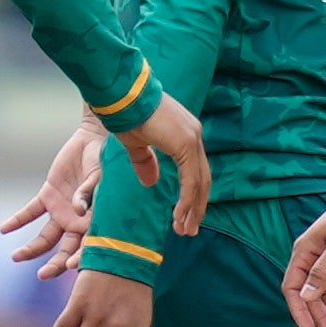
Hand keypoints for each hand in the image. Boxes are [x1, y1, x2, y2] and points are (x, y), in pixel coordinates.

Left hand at [2, 129, 103, 273]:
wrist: (95, 139)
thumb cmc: (106, 160)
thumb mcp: (101, 176)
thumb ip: (90, 192)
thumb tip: (79, 208)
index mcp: (95, 223)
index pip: (88, 247)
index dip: (81, 258)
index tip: (71, 267)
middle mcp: (77, 222)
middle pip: (64, 251)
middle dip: (55, 265)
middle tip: (42, 275)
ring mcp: (61, 211)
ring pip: (45, 238)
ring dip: (31, 249)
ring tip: (15, 257)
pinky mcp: (48, 196)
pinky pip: (30, 212)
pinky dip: (17, 220)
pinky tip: (3, 229)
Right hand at [133, 91, 215, 237]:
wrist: (123, 96)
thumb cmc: (126, 114)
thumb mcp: (137, 144)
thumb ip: (145, 162)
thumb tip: (151, 183)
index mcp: (186, 134)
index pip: (195, 171)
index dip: (192, 195)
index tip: (185, 216)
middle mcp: (194, 135)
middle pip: (202, 179)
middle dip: (196, 207)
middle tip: (189, 230)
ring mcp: (193, 138)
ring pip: (199, 182)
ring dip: (192, 209)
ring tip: (185, 230)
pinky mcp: (186, 144)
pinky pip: (191, 180)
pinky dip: (187, 200)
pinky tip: (180, 216)